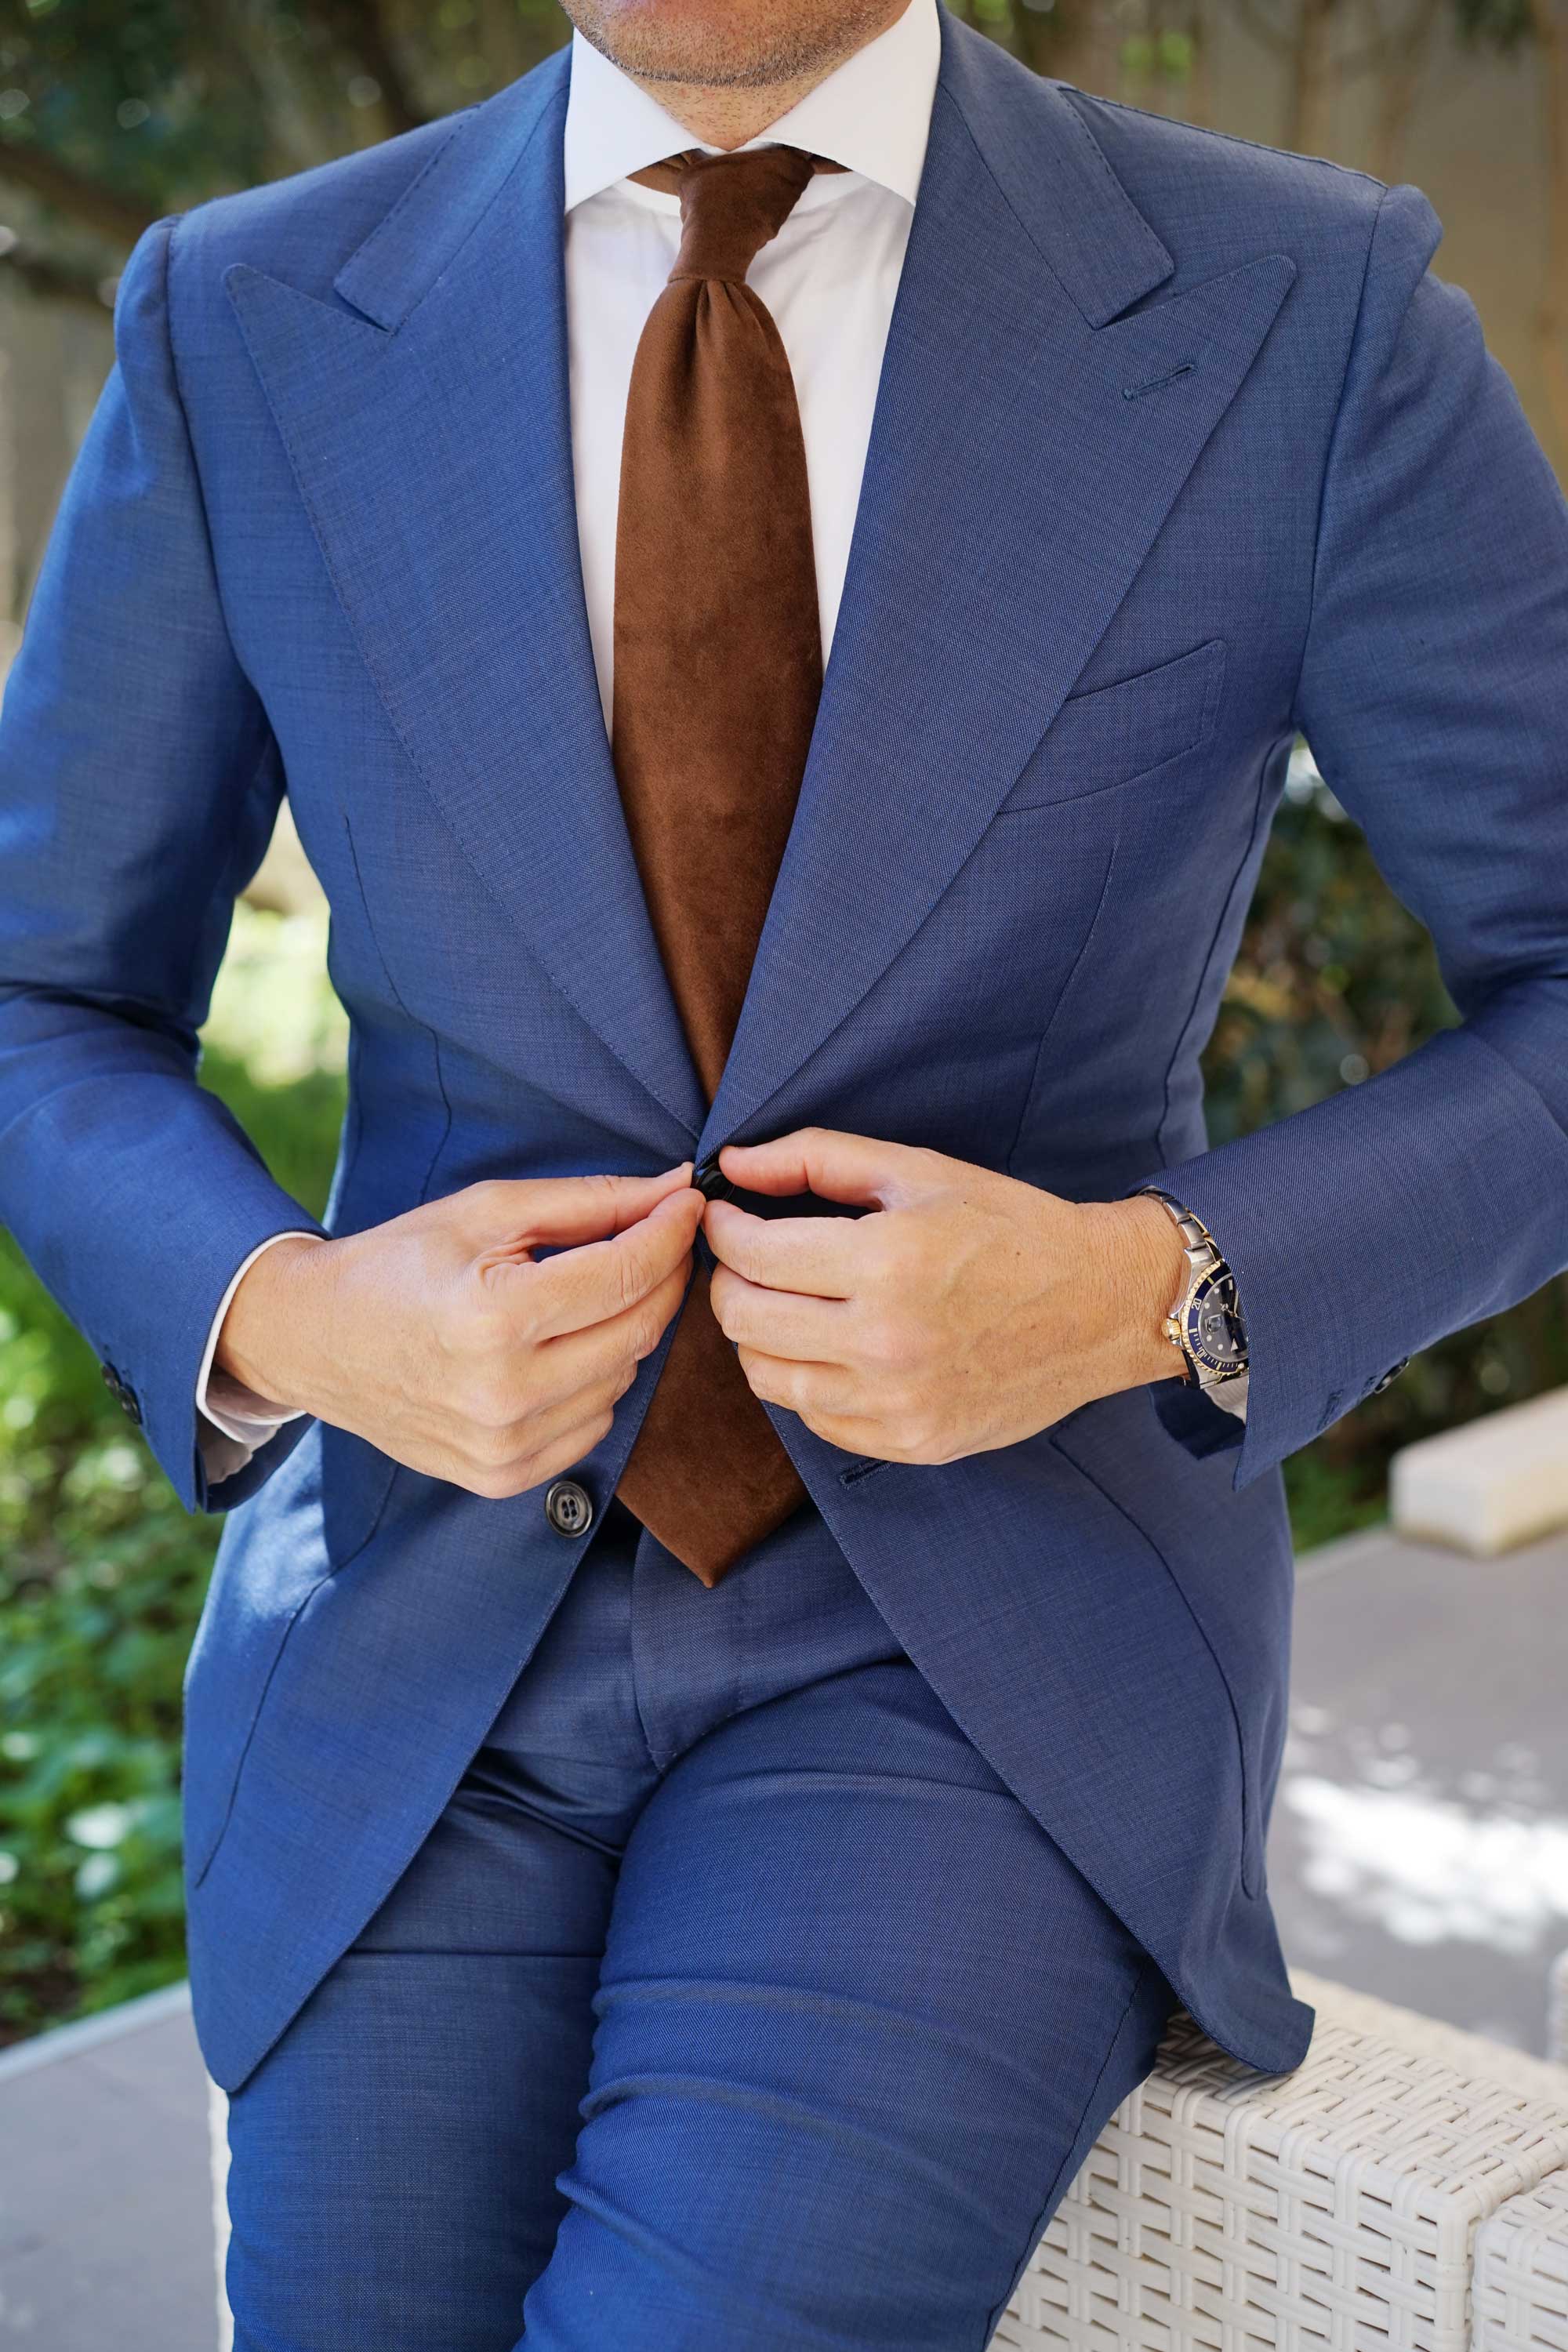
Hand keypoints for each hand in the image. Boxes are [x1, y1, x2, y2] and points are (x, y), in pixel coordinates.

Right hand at [215, 1166, 703, 1496]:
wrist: (313, 1340)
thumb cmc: (399, 1263)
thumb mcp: (486, 1212)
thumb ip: (587, 1202)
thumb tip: (670, 1189)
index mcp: (494, 1318)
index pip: (626, 1274)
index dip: (669, 1231)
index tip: (687, 1202)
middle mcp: (504, 1393)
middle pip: (638, 1330)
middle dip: (662, 1277)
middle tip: (658, 1238)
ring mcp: (504, 1446)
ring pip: (623, 1379)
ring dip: (626, 1330)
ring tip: (591, 1294)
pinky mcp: (502, 1477)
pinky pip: (594, 1427)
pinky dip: (596, 1382)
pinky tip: (563, 1349)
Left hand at [702, 1129, 1185, 1465]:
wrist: (1100, 1306)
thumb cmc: (1009, 1227)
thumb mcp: (919, 1170)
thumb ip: (816, 1158)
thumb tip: (732, 1164)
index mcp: (888, 1261)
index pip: (752, 1253)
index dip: (723, 1228)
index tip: (726, 1215)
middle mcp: (887, 1340)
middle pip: (744, 1320)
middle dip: (729, 1281)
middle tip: (748, 1259)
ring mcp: (897, 1402)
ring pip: (767, 1377)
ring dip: (758, 1335)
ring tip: (787, 1302)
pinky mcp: (910, 1442)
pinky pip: (815, 1418)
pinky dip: (805, 1380)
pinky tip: (831, 1346)